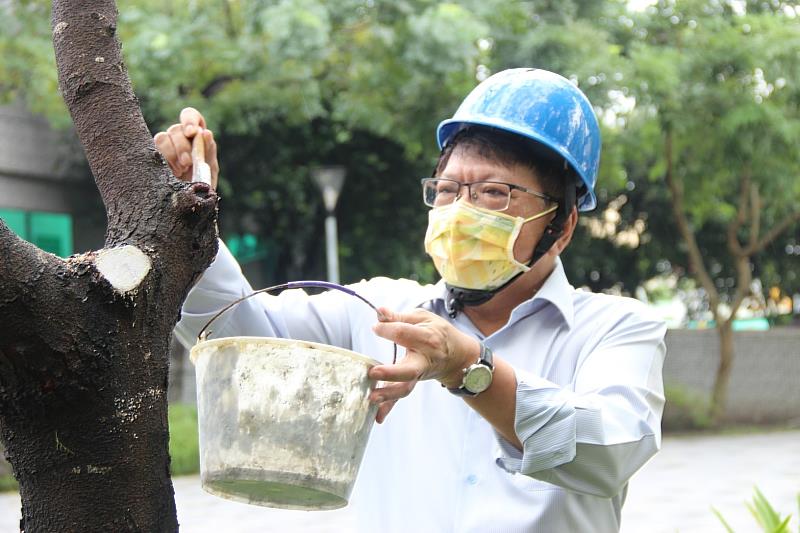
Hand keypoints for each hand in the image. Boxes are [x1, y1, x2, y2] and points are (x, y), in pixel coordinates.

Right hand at [154, 107, 218, 188]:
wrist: (190, 202)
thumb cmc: (202, 184)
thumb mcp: (209, 168)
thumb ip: (208, 150)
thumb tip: (205, 132)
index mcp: (195, 135)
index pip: (189, 116)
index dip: (189, 119)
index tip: (192, 132)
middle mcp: (178, 137)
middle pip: (175, 129)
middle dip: (182, 146)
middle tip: (188, 163)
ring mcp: (164, 146)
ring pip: (162, 137)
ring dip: (171, 153)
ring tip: (181, 170)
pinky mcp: (153, 156)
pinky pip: (153, 150)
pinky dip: (164, 160)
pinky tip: (172, 172)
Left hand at [367, 307, 480, 422]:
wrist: (459, 355)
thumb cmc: (438, 332)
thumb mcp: (423, 318)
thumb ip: (400, 317)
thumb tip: (379, 312)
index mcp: (427, 338)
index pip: (403, 333)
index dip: (386, 329)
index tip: (375, 327)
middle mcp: (424, 359)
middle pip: (409, 369)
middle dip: (391, 372)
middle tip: (373, 372)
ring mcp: (419, 374)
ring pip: (405, 388)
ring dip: (388, 395)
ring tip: (371, 398)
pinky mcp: (413, 383)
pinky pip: (401, 397)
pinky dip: (389, 407)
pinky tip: (377, 417)